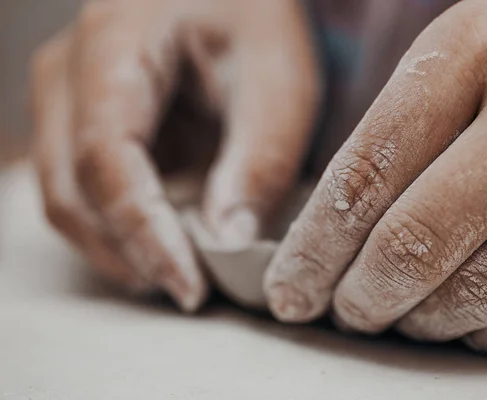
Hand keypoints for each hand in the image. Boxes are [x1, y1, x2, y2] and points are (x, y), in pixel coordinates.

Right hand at [31, 0, 318, 310]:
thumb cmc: (255, 21)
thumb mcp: (277, 83)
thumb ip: (257, 160)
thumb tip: (227, 242)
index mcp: (114, 47)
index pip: (107, 162)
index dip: (146, 235)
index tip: (190, 288)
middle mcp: (68, 75)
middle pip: (73, 193)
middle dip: (132, 252)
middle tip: (193, 288)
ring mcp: (65, 100)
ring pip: (69, 201)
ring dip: (123, 248)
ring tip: (183, 270)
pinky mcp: (79, 124)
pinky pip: (82, 193)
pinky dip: (121, 229)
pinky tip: (166, 241)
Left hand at [265, 0, 486, 352]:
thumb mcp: (445, 60)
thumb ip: (388, 142)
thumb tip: (325, 246)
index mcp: (469, 51)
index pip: (363, 176)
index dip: (314, 250)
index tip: (290, 289)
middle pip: (418, 241)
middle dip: (364, 297)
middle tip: (346, 312)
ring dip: (428, 321)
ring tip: (401, 319)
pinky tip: (468, 324)